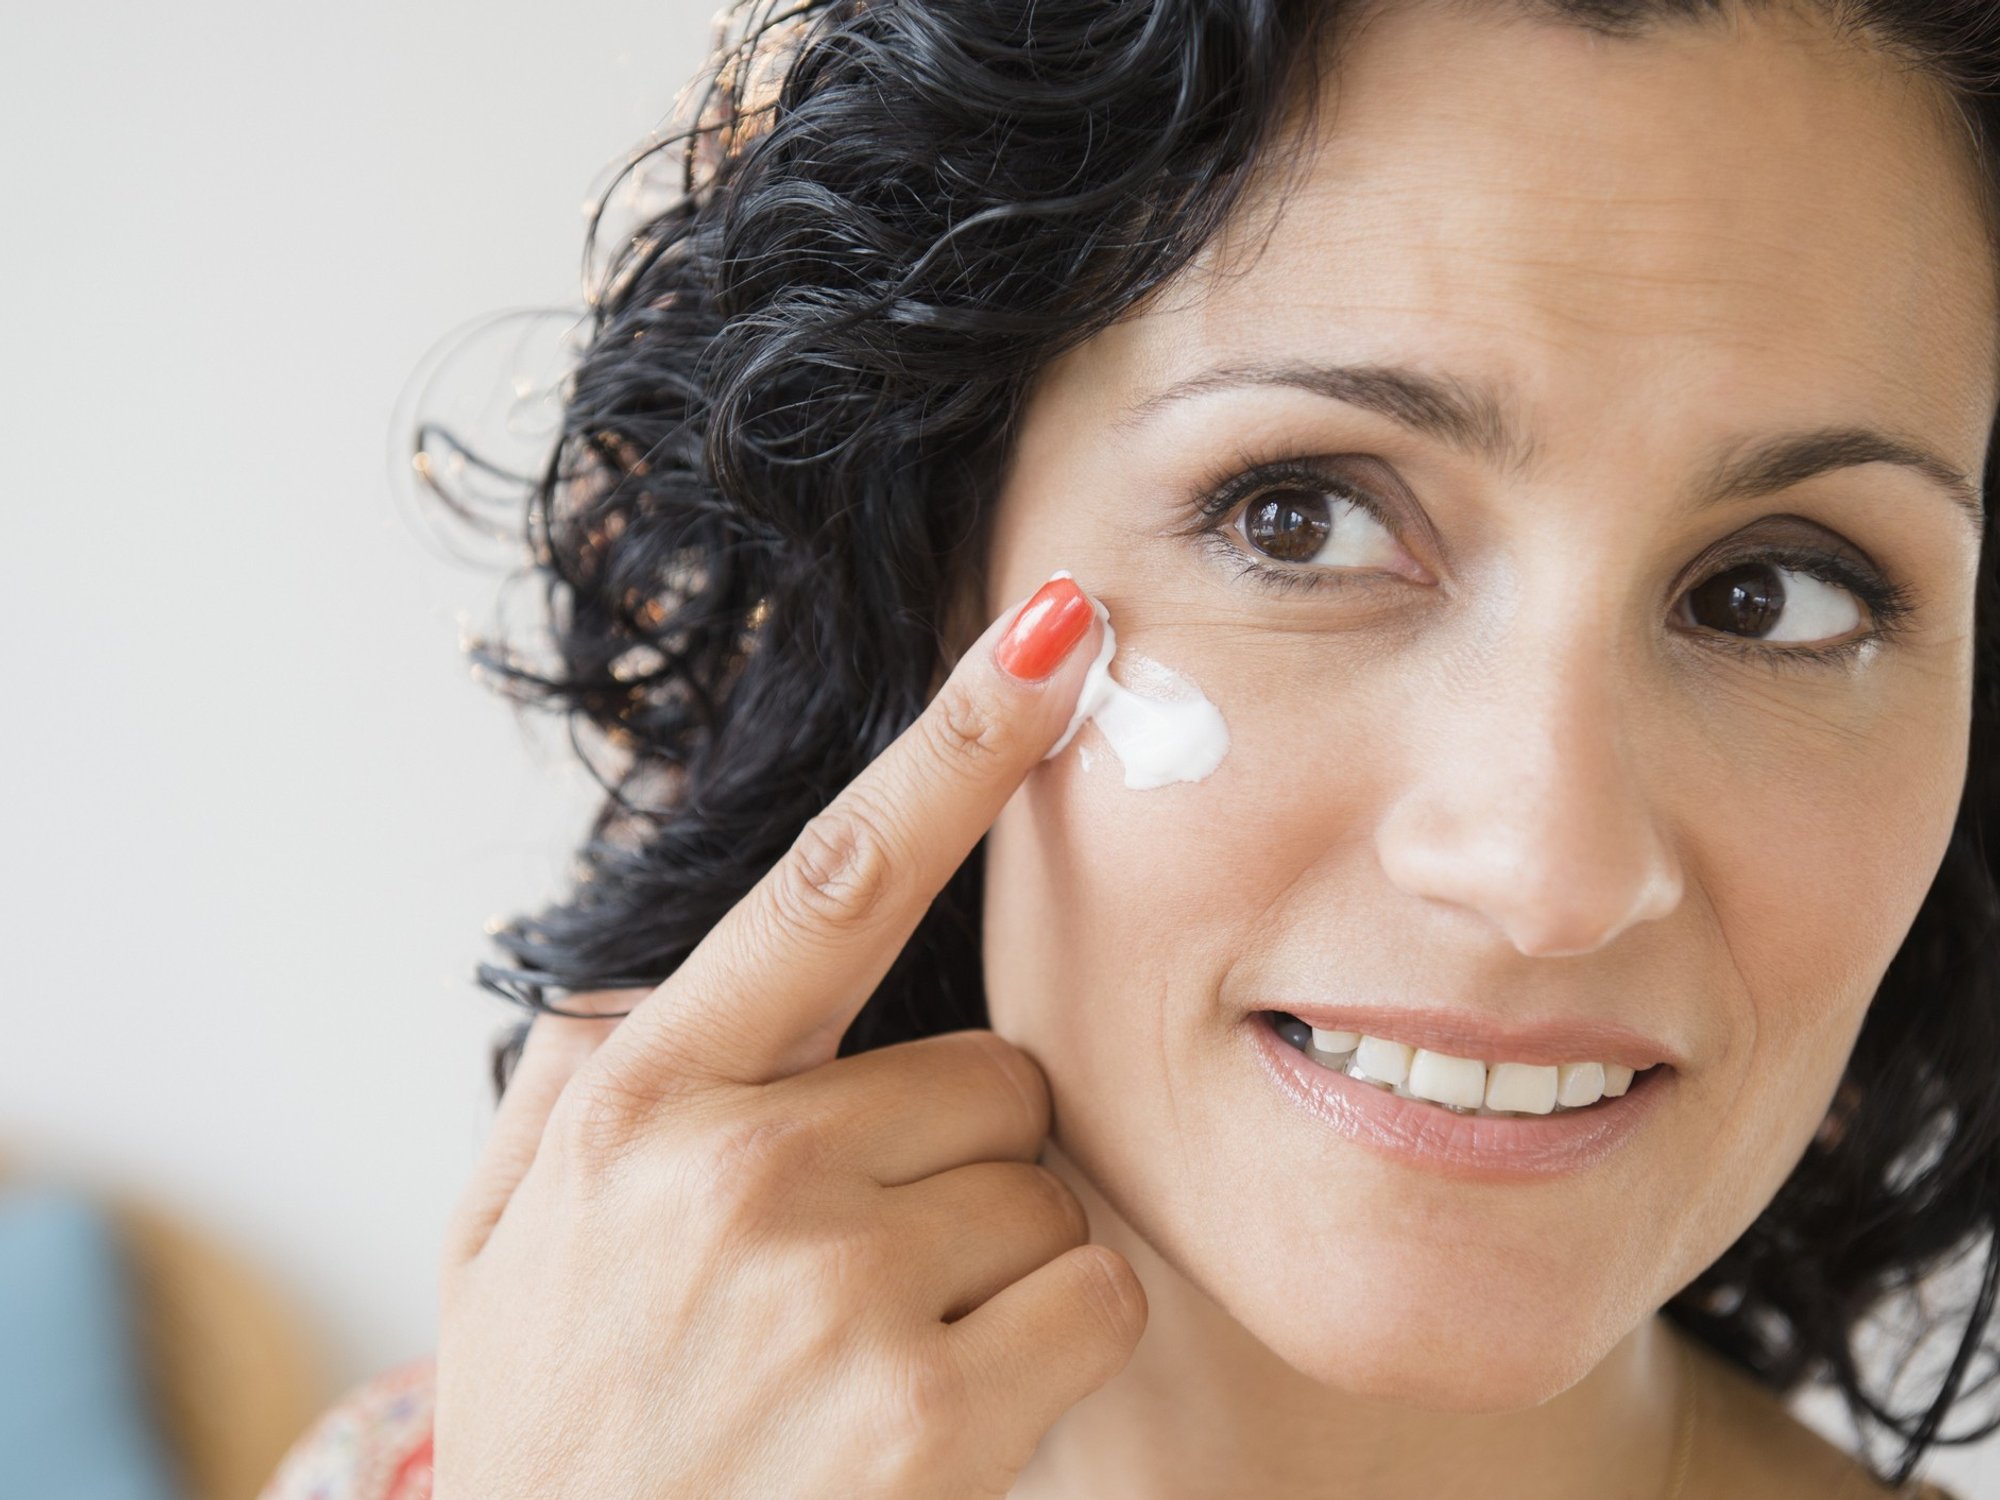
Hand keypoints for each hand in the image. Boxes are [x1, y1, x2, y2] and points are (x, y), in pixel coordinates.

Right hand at [432, 575, 1144, 1499]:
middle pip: (990, 1070)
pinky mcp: (926, 1415)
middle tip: (853, 1263)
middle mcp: (738, 1168)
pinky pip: (1089, 1293)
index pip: (833, 880)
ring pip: (1047, 1183)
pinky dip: (1048, 1344)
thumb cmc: (558, 1428)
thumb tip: (664, 939)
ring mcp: (834, 1291)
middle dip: (954, 1154)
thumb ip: (575, 1068)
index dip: (954, 745)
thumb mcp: (502, 1240)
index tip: (1050, 634)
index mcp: (642, 1100)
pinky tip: (943, 1413)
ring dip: (997, 1254)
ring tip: (876, 1350)